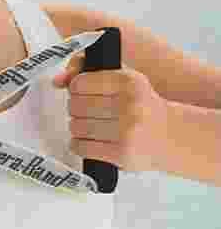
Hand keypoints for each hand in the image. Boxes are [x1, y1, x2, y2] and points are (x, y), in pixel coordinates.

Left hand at [52, 53, 169, 172]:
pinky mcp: (121, 153)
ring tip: (90, 127)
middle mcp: (128, 104)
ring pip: (76, 126)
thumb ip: (89, 75)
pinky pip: (81, 147)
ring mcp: (126, 130)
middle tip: (86, 112)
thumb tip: (57, 81)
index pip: (79, 83)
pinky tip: (88, 141)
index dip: (75, 89)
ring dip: (77, 127)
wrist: (172, 135)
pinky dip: (78, 144)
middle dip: (75, 110)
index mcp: (129, 81)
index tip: (82, 93)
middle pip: (75, 105)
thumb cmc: (142, 106)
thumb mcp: (124, 81)